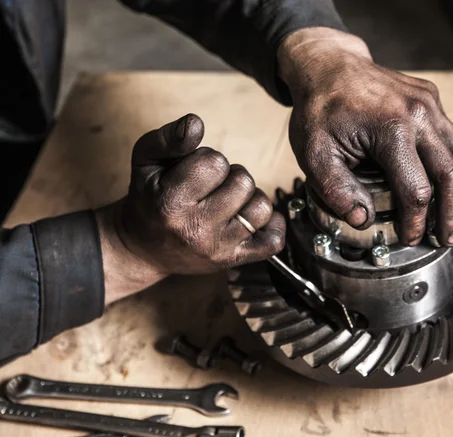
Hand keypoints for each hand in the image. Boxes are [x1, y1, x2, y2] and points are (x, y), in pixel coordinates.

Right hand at [96, 114, 284, 302]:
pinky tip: (251, 218)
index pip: (214, 162)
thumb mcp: (146, 161)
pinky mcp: (234, 260)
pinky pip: (274, 241)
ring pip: (262, 207)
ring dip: (250, 198)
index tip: (194, 171)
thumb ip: (169, 138)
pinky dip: (272, 225)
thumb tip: (196, 122)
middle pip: (243, 182)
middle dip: (230, 176)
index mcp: (171, 203)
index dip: (208, 160)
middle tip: (212, 186)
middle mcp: (196, 229)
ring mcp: (218, 248)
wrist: (142, 249)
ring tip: (230, 201)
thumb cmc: (149, 198)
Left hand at [278, 28, 452, 246]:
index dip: (415, 221)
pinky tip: (450, 185)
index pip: (415, 189)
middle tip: (446, 238)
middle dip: (450, 212)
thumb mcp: (315, 154)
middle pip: (449, 173)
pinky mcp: (430, 97)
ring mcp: (429, 102)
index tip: (410, 239)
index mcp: (391, 129)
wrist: (326, 66)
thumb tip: (363, 220)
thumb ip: (337, 190)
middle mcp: (419, 114)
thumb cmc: (319, 110)